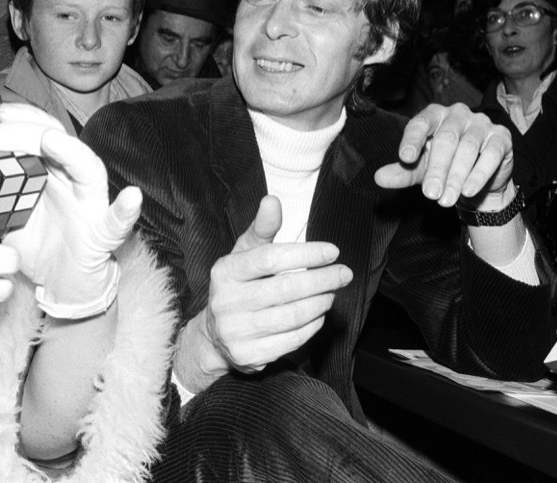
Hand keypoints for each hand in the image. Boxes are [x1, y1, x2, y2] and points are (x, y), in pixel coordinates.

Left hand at [0, 102, 138, 319]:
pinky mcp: (103, 234)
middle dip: (28, 132)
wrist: (62, 286)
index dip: (21, 120)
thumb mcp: (4, 218)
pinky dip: (126, 209)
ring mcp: (91, 204)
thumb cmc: (38, 248)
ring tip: (52, 140)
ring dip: (71, 152)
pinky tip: (131, 197)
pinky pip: (118, 221)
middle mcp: (73, 181)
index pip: (40, 134)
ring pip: (88, 169)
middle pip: (59, 143)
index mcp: (50, 173)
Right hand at [180, 197, 352, 387]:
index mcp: (225, 271)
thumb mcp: (244, 254)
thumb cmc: (238, 285)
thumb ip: (262, 229)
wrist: (214, 334)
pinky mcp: (248, 355)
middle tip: (343, 274)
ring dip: (320, 303)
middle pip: (286, 288)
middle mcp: (226, 301)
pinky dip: (311, 326)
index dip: (306, 254)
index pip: (271, 258)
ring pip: (291, 316)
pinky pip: (291, 341)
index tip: (332, 251)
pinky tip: (319, 315)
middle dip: (322, 279)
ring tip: (331, 293)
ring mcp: (236, 331)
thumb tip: (273, 200)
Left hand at [374, 103, 514, 209]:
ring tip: (446, 199)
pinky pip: (490, 154)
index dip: (412, 139)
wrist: (478, 182)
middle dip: (437, 169)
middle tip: (430, 195)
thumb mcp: (420, 171)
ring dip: (456, 177)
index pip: (420, 123)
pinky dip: (479, 174)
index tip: (405, 158)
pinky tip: (468, 191)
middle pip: (446, 139)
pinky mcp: (501, 138)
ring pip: (468, 148)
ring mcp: (481, 124)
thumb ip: (401, 171)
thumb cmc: (444, 168)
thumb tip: (378, 177)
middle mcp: (457, 114)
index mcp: (434, 116)